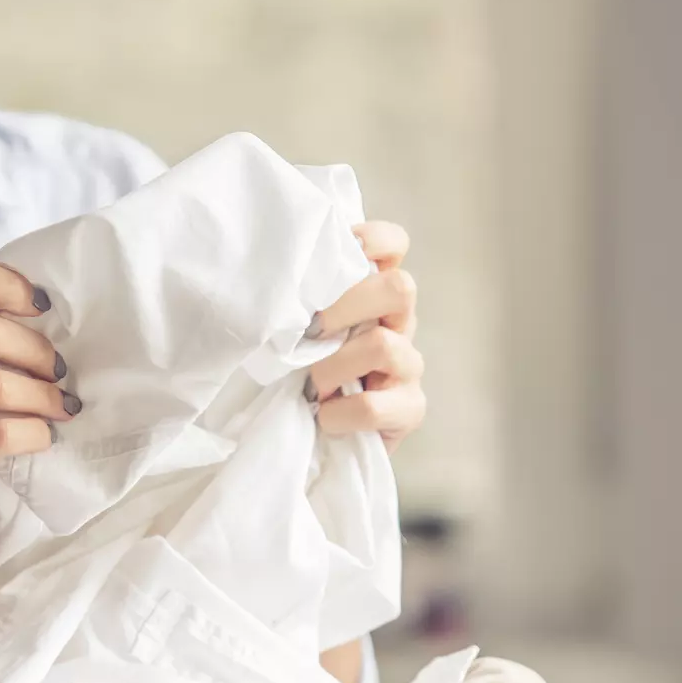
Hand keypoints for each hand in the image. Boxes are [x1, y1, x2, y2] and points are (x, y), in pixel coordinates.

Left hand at [303, 220, 426, 451]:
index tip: (339, 256)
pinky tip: (324, 417)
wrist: (313, 441)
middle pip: (400, 288)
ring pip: (383, 346)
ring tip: (311, 388)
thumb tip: (271, 272)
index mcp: (373, 295)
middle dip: (346, 306)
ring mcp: (409, 366)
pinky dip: (339, 413)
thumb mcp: (295, 330)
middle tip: (310, 331)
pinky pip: (374, 405)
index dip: (373, 241)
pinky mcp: (410, 409)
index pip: (394, 245)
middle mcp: (399, 323)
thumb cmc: (297, 375)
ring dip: (332, 368)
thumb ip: (300, 300)